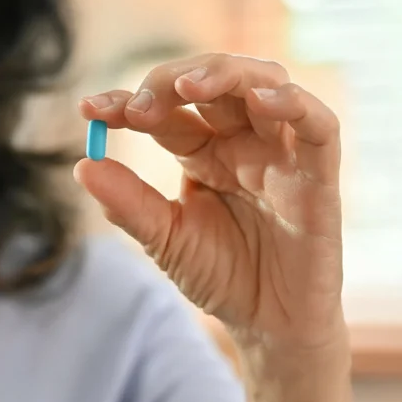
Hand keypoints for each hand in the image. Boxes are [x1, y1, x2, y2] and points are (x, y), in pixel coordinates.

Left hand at [76, 53, 346, 352]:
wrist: (270, 327)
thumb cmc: (223, 278)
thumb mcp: (165, 240)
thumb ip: (129, 204)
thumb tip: (82, 166)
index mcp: (201, 152)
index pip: (165, 110)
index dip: (127, 102)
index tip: (89, 109)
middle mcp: (241, 141)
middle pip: (212, 81)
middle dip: (171, 82)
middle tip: (138, 108)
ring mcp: (281, 152)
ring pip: (264, 84)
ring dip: (226, 74)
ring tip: (187, 87)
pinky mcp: (319, 173)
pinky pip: (319, 124)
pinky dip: (294, 103)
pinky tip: (260, 101)